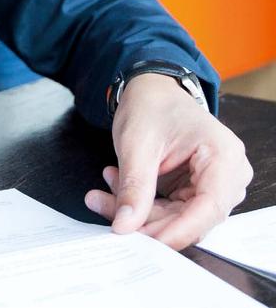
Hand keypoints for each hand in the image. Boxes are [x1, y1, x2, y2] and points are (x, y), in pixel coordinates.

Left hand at [84, 72, 252, 249]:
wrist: (149, 89)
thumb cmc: (150, 105)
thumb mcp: (136, 143)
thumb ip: (133, 186)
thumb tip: (124, 225)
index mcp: (223, 155)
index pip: (210, 206)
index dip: (180, 229)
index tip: (148, 241)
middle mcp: (227, 174)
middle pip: (192, 216)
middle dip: (146, 218)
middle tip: (106, 208)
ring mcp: (213, 183)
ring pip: (177, 217)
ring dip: (138, 209)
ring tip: (103, 191)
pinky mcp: (194, 189)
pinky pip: (169, 209)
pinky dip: (140, 202)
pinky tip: (114, 184)